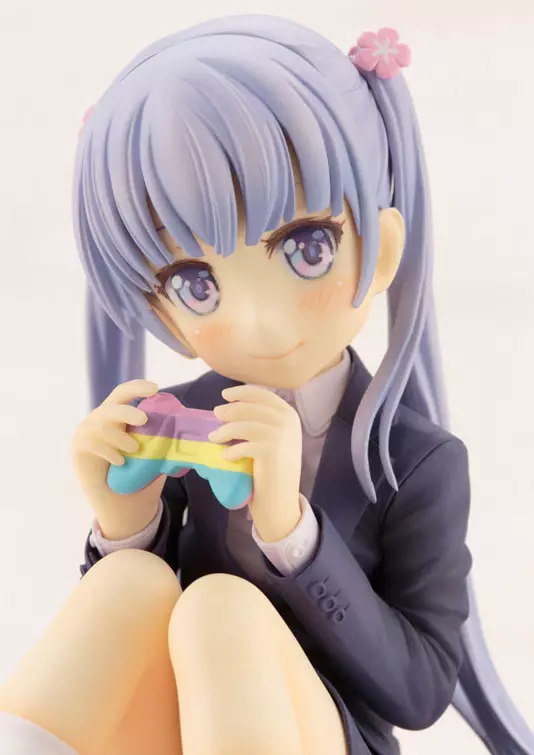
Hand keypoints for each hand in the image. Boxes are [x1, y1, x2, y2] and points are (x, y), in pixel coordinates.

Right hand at [71, 379, 167, 539]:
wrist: (123, 506)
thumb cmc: (140, 475)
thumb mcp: (155, 455)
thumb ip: (164, 440)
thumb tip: (186, 427)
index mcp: (118, 415)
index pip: (124, 393)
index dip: (137, 386)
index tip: (155, 388)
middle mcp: (100, 420)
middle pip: (110, 406)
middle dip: (127, 412)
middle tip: (144, 420)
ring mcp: (86, 433)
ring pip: (99, 424)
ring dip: (118, 436)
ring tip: (133, 449)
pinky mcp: (78, 450)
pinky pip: (89, 442)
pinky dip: (107, 450)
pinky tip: (120, 462)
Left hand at [209, 385, 302, 541]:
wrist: (281, 500)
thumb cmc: (272, 469)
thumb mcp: (270, 439)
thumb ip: (258, 422)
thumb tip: (226, 408)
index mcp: (289, 415)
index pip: (263, 395)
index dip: (243, 393)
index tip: (225, 395)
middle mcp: (288, 422)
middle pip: (251, 407)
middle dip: (230, 410)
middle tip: (216, 416)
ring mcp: (281, 436)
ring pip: (244, 425)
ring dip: (225, 430)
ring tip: (214, 437)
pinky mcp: (271, 451)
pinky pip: (244, 445)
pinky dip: (232, 451)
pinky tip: (226, 456)